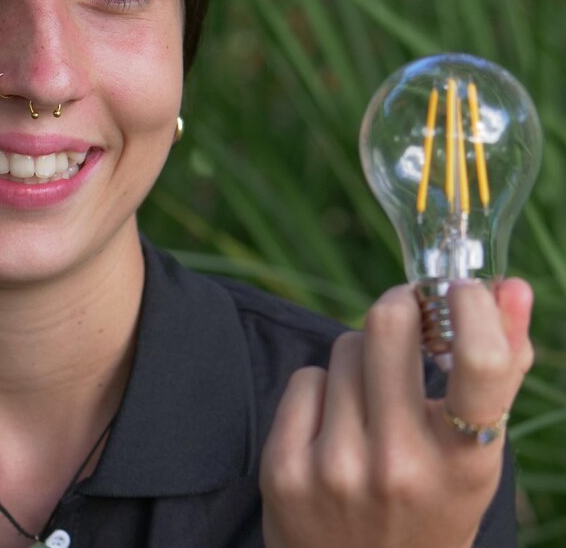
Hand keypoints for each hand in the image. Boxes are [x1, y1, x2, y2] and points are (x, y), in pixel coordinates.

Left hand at [259, 278, 532, 547]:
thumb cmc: (429, 508)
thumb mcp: (474, 459)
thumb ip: (498, 370)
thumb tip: (512, 287)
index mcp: (464, 465)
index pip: (481, 364)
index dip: (470, 307)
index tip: (461, 289)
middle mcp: (398, 465)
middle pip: (387, 325)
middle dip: (399, 307)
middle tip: (408, 316)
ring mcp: (335, 467)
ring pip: (344, 347)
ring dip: (361, 358)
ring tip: (373, 401)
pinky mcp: (284, 468)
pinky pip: (306, 378)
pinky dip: (322, 391)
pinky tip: (332, 429)